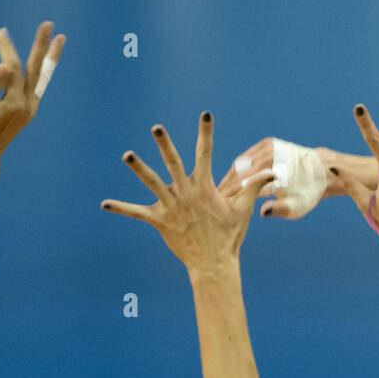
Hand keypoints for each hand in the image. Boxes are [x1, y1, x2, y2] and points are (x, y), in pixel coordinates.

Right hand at [0, 22, 65, 163]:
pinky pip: (39, 85)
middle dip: (41, 45)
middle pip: (36, 68)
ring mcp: (30, 108)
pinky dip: (43, 70)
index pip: (12, 67)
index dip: (5, 49)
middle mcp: (27, 105)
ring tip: (60, 39)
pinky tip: (45, 62)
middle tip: (49, 25)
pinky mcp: (28, 111)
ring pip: (42, 77)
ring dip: (50, 57)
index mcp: (13, 103)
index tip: (0, 32)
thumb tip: (3, 67)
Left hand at [102, 113, 275, 271]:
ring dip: (139, 168)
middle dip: (166, 144)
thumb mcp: (243, 209)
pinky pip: (137, 212)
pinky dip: (121, 207)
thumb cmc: (228, 235)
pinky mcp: (160, 221)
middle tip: (157, 127)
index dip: (206, 133)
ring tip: (126, 154)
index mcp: (204, 187)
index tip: (206, 115)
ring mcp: (171, 206)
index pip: (206, 153)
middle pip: (174, 163)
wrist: (213, 262)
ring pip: (152, 182)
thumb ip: (254, 187)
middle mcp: (186, 192)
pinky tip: (104, 204)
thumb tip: (274, 172)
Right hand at [218, 137, 336, 218]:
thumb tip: (262, 212)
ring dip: (228, 180)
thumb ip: (280, 209)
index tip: (221, 208)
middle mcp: (269, 149)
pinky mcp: (263, 146)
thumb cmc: (309, 192)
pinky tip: (227, 188)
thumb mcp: (298, 205)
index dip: (232, 194)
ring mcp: (265, 145)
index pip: (246, 179)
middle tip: (212, 204)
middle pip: (239, 170)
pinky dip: (235, 174)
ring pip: (238, 165)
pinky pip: (244, 161)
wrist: (321, 171)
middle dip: (226, 187)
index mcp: (275, 161)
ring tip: (217, 198)